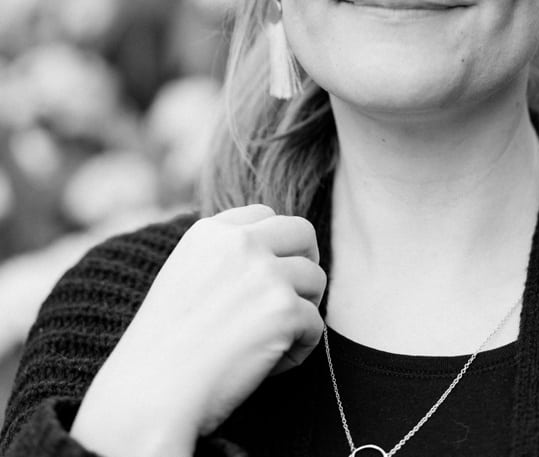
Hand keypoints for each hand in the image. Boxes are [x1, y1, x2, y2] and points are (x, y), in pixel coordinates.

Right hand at [72, 205, 325, 456]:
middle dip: (306, 262)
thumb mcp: (183, 279)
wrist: (147, 398)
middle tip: (294, 298)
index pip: (266, 216)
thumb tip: (274, 252)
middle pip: (302, 233)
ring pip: (315, 280)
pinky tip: (270, 367)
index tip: (272, 272)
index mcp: (210, 233)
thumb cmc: (161, 352)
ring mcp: (265, 273)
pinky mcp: (285, 310)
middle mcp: (240, 243)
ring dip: (302, 310)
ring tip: (272, 341)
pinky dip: (299, 348)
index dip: (277, 245)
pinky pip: (315, 324)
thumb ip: (223, 257)